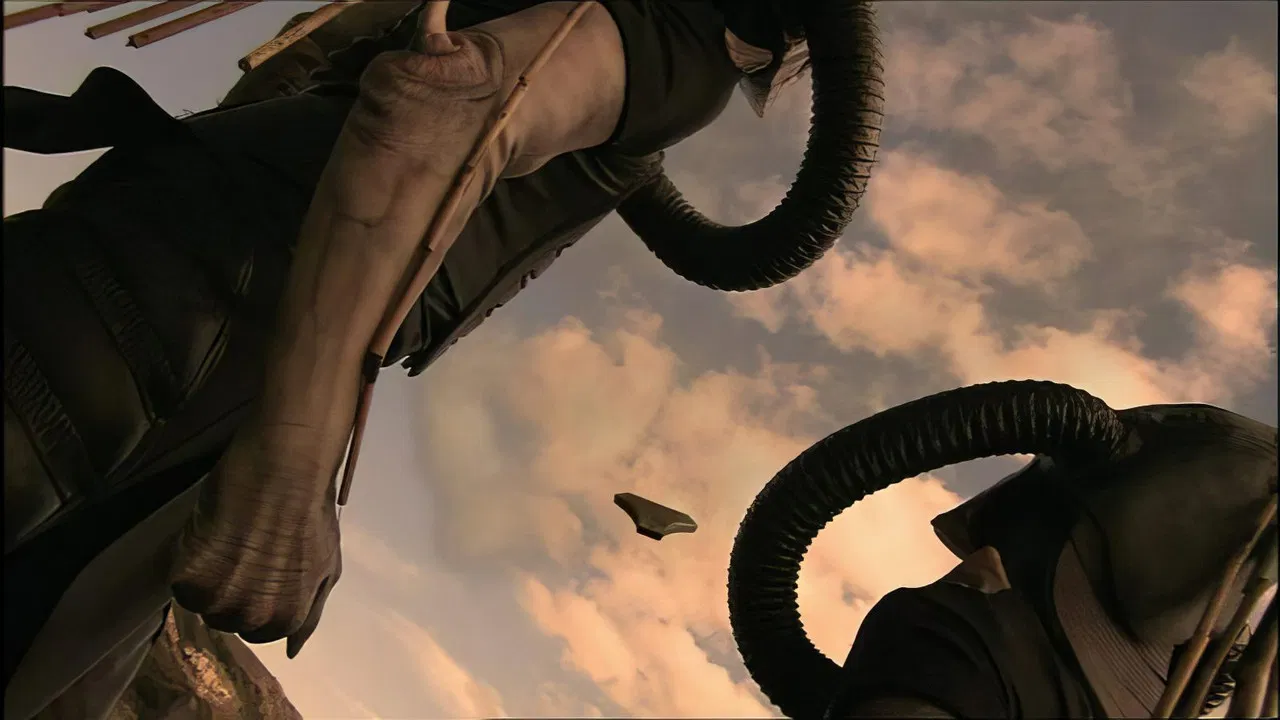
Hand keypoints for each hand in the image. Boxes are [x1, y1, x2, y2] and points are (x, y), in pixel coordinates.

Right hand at [170, 424, 342, 657]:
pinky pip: (177, 582)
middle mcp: (253, 617)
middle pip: (226, 620)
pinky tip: (208, 534)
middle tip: (239, 554)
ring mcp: (219, 599)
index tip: (255, 573)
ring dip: (207, 578)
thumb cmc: (311, 513)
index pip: (257, 633)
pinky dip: (186, 560)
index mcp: (287, 619)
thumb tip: (293, 650)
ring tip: (224, 542)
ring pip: (200, 604)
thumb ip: (309, 613)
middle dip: (231, 590)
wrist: (285, 469)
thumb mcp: (325, 568)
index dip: (254, 599)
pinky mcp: (189, 576)